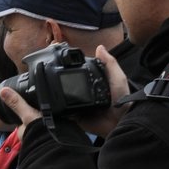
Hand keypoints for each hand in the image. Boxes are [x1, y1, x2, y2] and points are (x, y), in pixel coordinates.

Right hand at [0, 45, 129, 138]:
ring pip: (62, 98)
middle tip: (47, 73)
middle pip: (67, 85)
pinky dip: (56, 109)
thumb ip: (110, 63)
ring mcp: (77, 106)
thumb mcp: (118, 78)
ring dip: (55, 94)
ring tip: (45, 86)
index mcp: (92, 83)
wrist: (120, 122)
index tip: (58, 60)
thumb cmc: (122, 100)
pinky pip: (62, 112)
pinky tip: (50, 102)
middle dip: (57, 80)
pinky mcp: (73, 117)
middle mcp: (83, 93)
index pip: (78, 74)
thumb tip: (100, 47)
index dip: (69, 68)